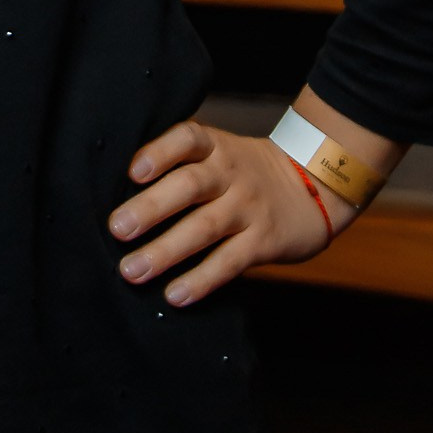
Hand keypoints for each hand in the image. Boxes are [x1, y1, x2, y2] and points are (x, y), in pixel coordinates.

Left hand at [106, 117, 354, 308]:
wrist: (315, 188)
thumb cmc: (246, 174)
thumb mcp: (221, 155)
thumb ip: (182, 168)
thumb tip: (120, 198)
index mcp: (216, 147)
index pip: (188, 138)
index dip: (160, 151)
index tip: (133, 171)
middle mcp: (232, 174)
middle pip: (189, 185)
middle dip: (150, 207)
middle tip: (117, 228)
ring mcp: (249, 208)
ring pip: (205, 227)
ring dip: (165, 251)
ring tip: (132, 270)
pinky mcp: (264, 241)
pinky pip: (230, 261)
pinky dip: (201, 279)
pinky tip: (175, 295)